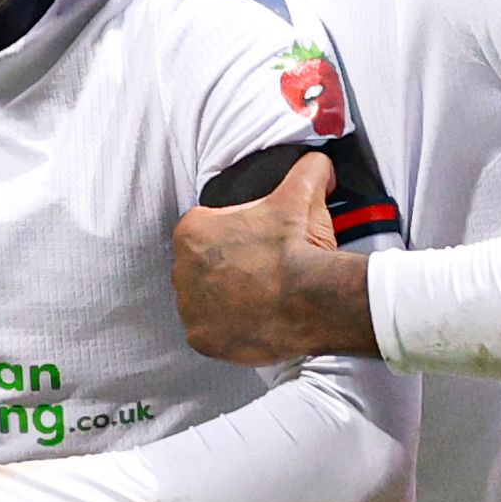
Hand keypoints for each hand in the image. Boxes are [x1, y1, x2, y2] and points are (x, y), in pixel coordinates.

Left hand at [169, 152, 373, 366]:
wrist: (310, 298)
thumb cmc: (297, 246)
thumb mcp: (302, 194)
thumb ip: (307, 171)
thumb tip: (320, 162)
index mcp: (192, 232)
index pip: (205, 229)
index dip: (233, 236)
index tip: (255, 244)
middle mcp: (181, 270)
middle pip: (201, 267)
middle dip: (225, 269)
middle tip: (258, 273)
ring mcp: (189, 308)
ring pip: (203, 300)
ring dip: (224, 299)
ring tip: (257, 299)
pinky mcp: (201, 339)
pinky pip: (209, 333)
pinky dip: (226, 331)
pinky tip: (251, 322)